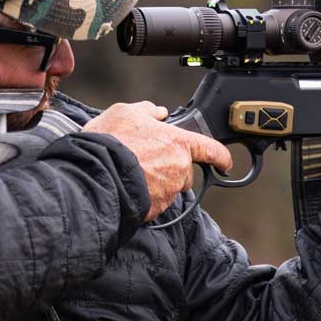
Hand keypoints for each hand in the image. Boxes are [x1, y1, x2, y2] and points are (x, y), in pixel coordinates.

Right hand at [82, 101, 234, 220]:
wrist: (95, 174)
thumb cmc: (111, 142)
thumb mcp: (126, 113)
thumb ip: (148, 111)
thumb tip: (158, 112)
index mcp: (178, 144)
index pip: (211, 149)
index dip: (221, 156)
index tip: (225, 162)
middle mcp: (179, 169)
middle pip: (185, 172)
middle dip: (172, 168)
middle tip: (147, 160)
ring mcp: (168, 192)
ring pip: (169, 188)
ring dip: (157, 182)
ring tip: (132, 173)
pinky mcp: (155, 209)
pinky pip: (154, 202)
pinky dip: (145, 196)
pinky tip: (128, 186)